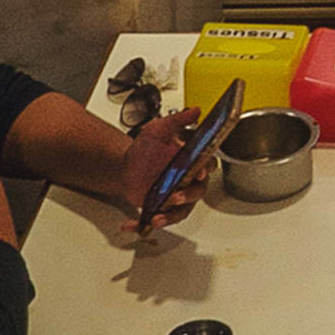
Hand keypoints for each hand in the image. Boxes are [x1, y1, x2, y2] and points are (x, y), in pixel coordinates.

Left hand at [116, 104, 212, 235]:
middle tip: (174, 197)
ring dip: (170, 216)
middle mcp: (187, 181)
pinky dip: (144, 223)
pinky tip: (131, 223)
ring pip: (181, 211)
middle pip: (197, 191)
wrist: (126, 167)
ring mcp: (175, 196)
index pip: (207, 166)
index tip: (200, 172)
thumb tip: (195, 110)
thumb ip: (177, 120)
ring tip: (156, 218)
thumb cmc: (146, 150)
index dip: (206, 170)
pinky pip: (159, 218)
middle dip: (187, 196)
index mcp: (191, 161)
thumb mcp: (159, 130)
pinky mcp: (162, 208)